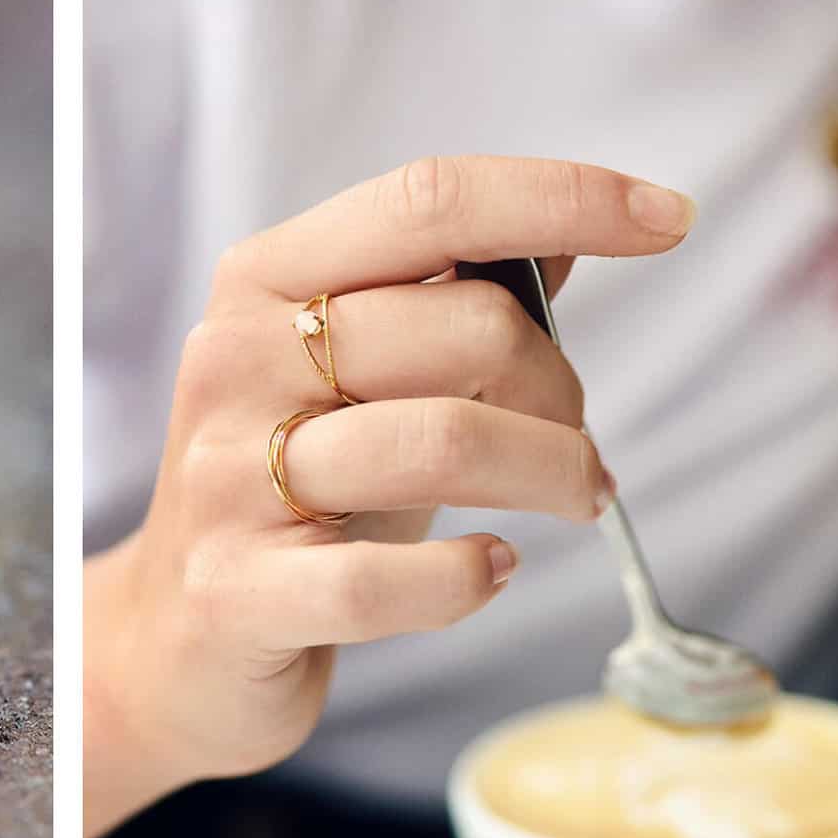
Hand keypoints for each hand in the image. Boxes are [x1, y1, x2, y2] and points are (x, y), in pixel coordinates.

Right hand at [85, 155, 696, 837]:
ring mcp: (227, 477)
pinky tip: (487, 571)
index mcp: (265, 282)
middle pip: (465, 327)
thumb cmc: (289, 497)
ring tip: (575, 501)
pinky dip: (469, 577)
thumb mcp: (358, 379)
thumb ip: (448, 301)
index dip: (562, 196)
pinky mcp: (237, 591)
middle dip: (562, 390)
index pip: (428, 203)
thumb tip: (571, 231)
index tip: (667, 219)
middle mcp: (234, 361)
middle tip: (576, 448)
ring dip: (553, 475)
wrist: (170, 641)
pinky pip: (390, 580)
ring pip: (444, 443)